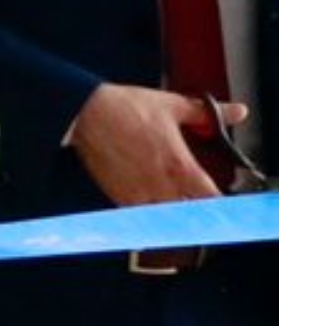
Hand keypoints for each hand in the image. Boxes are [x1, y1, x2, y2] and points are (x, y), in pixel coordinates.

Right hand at [68, 79, 239, 211]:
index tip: (223, 202)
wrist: (86, 115)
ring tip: (176, 210)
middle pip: (187, 214)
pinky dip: (148, 214)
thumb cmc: (127, 109)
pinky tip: (151, 205)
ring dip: (171, 216)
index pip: (208, 197)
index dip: (218, 203)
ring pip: (162, 219)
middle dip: (195, 211)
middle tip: (200, 206)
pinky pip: (139, 215)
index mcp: (179, 165)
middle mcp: (159, 185)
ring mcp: (136, 194)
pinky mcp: (117, 196)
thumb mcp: (174, 106)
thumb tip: (238, 112)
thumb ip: (209, 114)